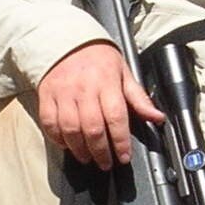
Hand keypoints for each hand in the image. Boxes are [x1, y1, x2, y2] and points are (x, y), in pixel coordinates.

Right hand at [36, 41, 165, 168]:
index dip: (120, 141)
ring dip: (80, 149)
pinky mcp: (46, 96)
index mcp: (106, 82)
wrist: (66, 41)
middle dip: (101, 152)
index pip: (116, 117)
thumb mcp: (123, 72)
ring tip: (88, 158)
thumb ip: (138, 98)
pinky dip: (58, 139)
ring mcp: (63, 93)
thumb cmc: (98, 58)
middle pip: (93, 128)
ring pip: (70, 129)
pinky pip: (50, 123)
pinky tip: (67, 145)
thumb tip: (157, 117)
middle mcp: (84, 89)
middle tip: (106, 163)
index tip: (123, 156)